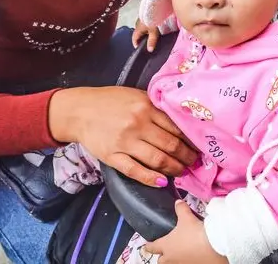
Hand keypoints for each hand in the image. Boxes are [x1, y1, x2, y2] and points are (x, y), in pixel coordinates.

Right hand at [48, 86, 198, 186]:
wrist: (79, 111)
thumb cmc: (109, 101)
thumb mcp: (136, 96)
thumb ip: (155, 107)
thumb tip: (180, 122)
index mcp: (146, 107)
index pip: (176, 127)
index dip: (190, 140)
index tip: (198, 146)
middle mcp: (138, 124)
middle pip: (170, 145)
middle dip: (186, 157)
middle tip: (193, 162)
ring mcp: (125, 142)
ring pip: (157, 160)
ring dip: (174, 169)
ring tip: (182, 171)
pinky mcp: (112, 156)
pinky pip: (135, 171)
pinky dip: (151, 178)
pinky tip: (162, 181)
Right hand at [133, 19, 161, 51]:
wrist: (155, 5)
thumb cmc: (152, 18)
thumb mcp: (153, 31)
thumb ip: (151, 41)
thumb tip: (149, 50)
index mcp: (137, 29)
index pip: (134, 39)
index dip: (137, 45)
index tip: (141, 50)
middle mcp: (138, 24)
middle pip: (139, 35)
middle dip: (143, 40)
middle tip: (149, 44)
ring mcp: (142, 19)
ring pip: (143, 29)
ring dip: (147, 33)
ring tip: (153, 37)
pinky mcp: (146, 16)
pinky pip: (146, 25)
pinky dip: (149, 28)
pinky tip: (155, 29)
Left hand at [143, 200, 228, 263]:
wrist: (214, 246)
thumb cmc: (195, 232)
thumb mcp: (187, 218)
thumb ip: (181, 209)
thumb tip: (178, 202)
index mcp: (166, 245)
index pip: (152, 247)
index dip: (149, 246)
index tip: (147, 245)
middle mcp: (171, 258)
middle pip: (161, 261)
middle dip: (162, 256)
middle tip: (167, 250)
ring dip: (175, 259)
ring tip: (182, 252)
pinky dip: (188, 260)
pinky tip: (194, 256)